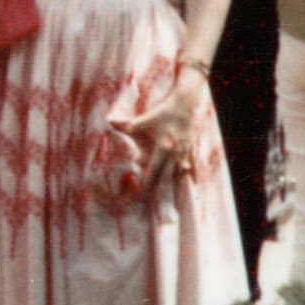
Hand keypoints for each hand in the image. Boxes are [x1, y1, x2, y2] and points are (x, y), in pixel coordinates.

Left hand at [120, 66, 210, 196]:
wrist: (186, 102)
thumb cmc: (165, 110)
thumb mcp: (147, 117)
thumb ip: (131, 125)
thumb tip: (113, 124)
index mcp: (164, 147)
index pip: (154, 170)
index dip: (147, 182)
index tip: (141, 194)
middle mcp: (176, 152)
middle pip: (168, 175)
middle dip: (161, 188)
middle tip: (155, 202)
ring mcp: (185, 150)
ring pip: (181, 172)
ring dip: (177, 184)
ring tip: (175, 200)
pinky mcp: (191, 147)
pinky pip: (191, 164)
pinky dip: (190, 174)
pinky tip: (192, 183)